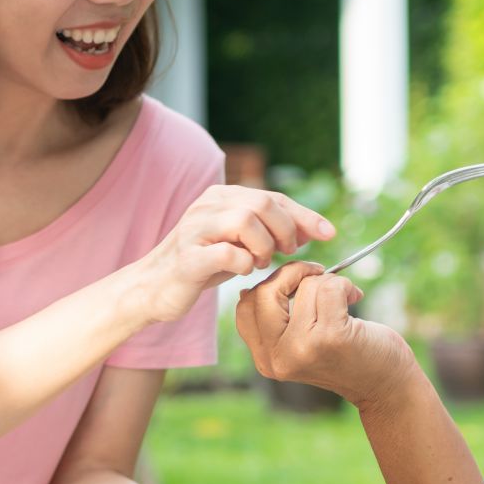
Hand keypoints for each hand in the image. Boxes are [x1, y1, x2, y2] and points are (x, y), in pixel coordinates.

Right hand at [135, 186, 333, 324]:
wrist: (154, 287)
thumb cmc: (202, 264)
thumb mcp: (239, 243)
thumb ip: (267, 232)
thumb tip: (307, 230)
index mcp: (222, 197)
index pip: (273, 197)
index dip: (304, 215)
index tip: (329, 232)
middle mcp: (207, 205)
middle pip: (263, 204)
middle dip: (285, 231)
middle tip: (286, 253)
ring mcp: (195, 229)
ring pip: (246, 221)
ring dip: (264, 246)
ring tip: (260, 262)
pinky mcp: (188, 258)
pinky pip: (227, 254)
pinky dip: (244, 264)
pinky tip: (242, 270)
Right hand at [235, 262, 415, 410]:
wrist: (385, 385)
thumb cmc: (346, 356)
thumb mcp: (298, 344)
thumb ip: (275, 322)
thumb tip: (248, 289)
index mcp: (266, 360)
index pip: (245, 308)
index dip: (267, 284)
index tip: (294, 282)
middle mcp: (278, 359)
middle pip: (264, 293)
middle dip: (293, 273)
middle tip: (318, 275)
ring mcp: (303, 348)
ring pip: (304, 287)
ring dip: (329, 281)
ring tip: (344, 296)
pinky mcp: (331, 337)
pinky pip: (329, 288)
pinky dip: (345, 284)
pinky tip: (355, 297)